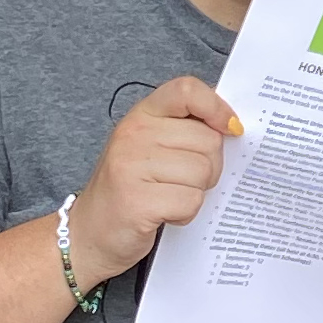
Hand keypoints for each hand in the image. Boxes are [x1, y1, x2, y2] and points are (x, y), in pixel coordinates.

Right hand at [72, 75, 241, 285]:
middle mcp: (134, 134)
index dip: (216, 107)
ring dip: (196, 191)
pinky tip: (165, 213)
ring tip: (170, 195)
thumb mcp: (151, 145)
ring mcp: (132, 167)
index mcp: (142, 115)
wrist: (90, 232)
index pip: (187, 89)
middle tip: (183, 179)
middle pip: (208, 140)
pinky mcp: (137, 202)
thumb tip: (232, 123)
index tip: (229, 127)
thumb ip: (184, 128)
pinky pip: (191, 201)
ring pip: (203, 172)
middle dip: (209, 166)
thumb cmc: (130, 187)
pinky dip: (186, 213)